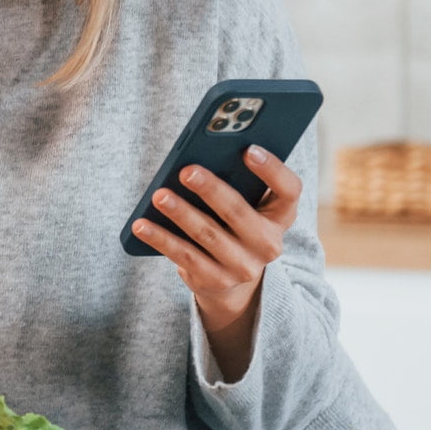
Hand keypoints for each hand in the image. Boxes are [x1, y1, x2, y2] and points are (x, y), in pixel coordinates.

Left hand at [129, 145, 302, 381]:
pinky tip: (141, 225)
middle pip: (239, 212)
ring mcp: (244, 267)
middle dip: (211, 190)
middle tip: (186, 171)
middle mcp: (269, 244)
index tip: (249, 149)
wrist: (231, 277)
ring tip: (159, 196)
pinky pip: (184, 257)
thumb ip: (237, 180)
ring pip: (208, 235)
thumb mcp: (246, 203)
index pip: (289, 190)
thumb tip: (199, 157)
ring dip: (181, 214)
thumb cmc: (234, 222)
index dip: (272, 169)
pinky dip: (161, 239)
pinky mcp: (216, 281)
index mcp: (281, 215)